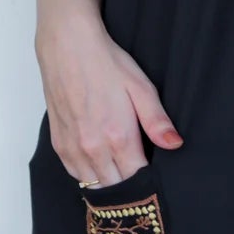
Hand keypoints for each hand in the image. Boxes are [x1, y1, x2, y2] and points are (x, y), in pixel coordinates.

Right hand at [35, 0, 182, 186]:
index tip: (154, 179)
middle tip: (140, 180)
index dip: (147, 182)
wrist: (68, 47)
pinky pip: (75, 173)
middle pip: (115, 186)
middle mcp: (93, 148)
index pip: (136, 179)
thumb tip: (175, 144)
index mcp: (118, 137)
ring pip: (93, 184)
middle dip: (129, 187)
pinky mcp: (58, 143)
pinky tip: (98, 166)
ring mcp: (72, 147)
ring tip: (120, 176)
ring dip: (108, 184)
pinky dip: (88, 175)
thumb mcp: (141, 87)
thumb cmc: (106, 63)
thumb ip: (157, 121)